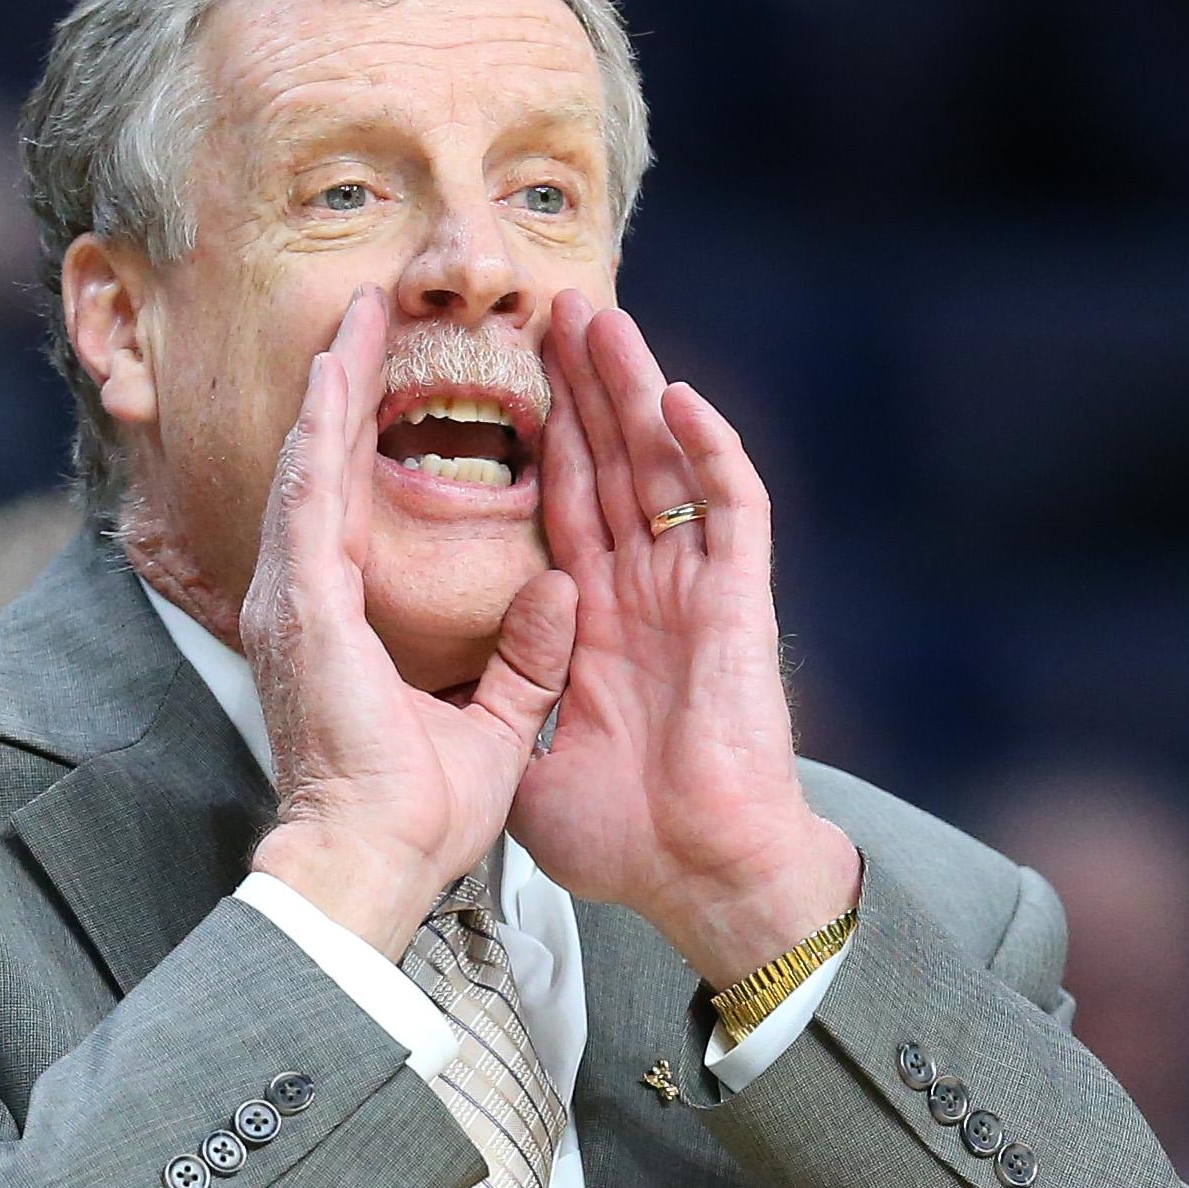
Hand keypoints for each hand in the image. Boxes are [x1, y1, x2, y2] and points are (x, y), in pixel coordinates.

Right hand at [243, 287, 578, 956]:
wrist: (374, 861)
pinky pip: (312, 493)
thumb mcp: (495, 722)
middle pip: (325, 470)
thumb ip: (523, 655)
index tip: (390, 385)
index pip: (356, 510)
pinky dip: (323, 428)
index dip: (371, 443)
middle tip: (364, 318)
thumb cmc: (416, 818)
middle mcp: (303, 604)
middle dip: (346, 391)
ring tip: (354, 319)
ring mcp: (294, 600)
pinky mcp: (301, 603)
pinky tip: (336, 372)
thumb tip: (561, 589)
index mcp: (339, 629)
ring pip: (312, 464)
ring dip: (334, 388)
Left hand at [512, 290, 858, 986]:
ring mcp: (691, 590)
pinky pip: (729, 509)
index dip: (537, 438)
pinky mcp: (736, 603)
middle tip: (549, 308)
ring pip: (662, 463)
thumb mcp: (527, 760)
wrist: (694, 879)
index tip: (499, 379)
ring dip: (633, 388)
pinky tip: (676, 396)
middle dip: (579, 384)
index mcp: (593, 622)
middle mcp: (643, 592)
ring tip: (599, 317)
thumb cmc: (625, 840)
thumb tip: (452, 677)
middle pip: (607, 461)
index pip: (559, 503)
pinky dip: (708, 450)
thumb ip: (502, 700)